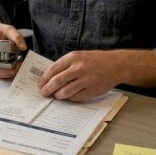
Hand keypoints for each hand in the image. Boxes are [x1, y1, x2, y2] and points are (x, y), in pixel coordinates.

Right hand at [0, 10, 26, 78]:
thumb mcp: (8, 29)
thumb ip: (17, 37)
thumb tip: (23, 47)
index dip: (6, 69)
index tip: (17, 65)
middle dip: (9, 72)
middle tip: (18, 66)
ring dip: (6, 72)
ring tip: (14, 64)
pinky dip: (3, 71)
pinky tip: (8, 65)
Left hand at [38, 49, 155, 100]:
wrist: (115, 65)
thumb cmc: (95, 60)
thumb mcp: (79, 56)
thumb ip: (65, 65)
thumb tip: (49, 76)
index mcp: (73, 57)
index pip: (53, 69)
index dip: (44, 78)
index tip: (40, 84)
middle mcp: (79, 68)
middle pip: (57, 81)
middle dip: (47, 89)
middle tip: (44, 93)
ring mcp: (86, 79)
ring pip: (65, 91)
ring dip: (58, 95)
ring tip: (56, 96)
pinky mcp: (92, 90)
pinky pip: (76, 97)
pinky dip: (70, 98)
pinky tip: (68, 96)